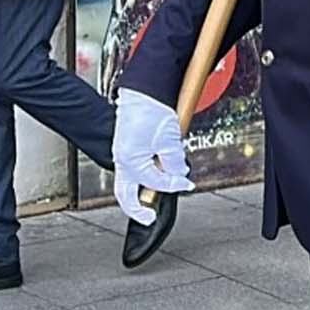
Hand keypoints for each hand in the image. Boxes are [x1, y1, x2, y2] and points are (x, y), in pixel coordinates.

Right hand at [110, 90, 190, 222]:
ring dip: (144, 189)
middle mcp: (122, 160)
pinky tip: (160, 169)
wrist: (143, 90)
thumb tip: (178, 175)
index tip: (187, 185)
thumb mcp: (169, 140)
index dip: (173, 186)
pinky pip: (135, 168)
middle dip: (137, 209)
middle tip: (149, 218)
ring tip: (162, 189)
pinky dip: (146, 174)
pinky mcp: (127, 146)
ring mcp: (123, 154)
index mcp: (129, 161)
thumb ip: (174, 162)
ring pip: (130, 182)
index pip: (154, 184)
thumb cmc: (151, 110)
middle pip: (125, 195)